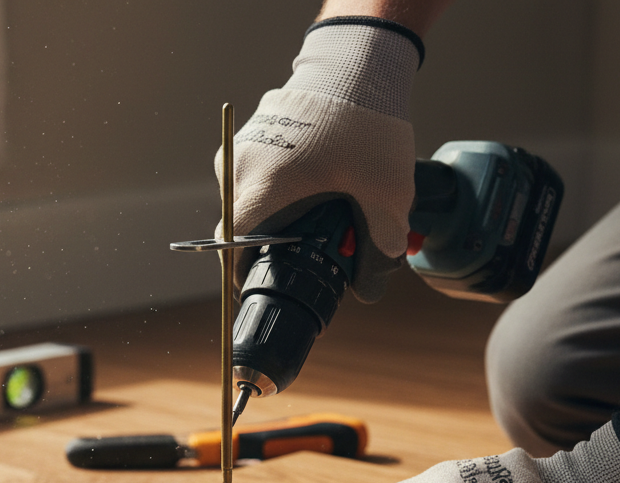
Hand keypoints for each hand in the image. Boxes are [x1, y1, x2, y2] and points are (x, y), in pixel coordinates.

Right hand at [216, 18, 420, 301]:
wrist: (358, 62)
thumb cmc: (366, 124)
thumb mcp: (386, 193)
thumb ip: (381, 242)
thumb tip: (373, 283)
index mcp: (261, 189)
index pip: (233, 247)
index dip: (246, 271)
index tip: (263, 281)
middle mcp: (240, 166)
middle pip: (242, 223)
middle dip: (268, 240)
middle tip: (303, 246)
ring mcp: (244, 144)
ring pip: (247, 195)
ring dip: (273, 209)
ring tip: (312, 208)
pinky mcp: (255, 128)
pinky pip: (255, 168)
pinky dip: (277, 180)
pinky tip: (311, 178)